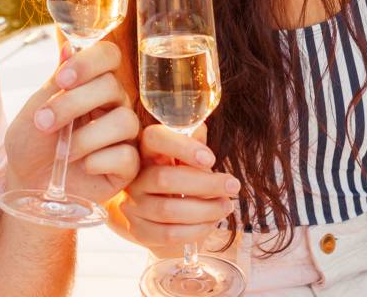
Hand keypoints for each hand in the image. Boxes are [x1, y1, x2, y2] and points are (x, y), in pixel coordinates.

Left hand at [4, 40, 139, 203]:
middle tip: (44, 121)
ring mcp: (124, 136)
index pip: (108, 56)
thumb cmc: (31, 143)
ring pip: (124, 122)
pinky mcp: (128, 166)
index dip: (89, 62)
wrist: (28, 183)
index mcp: (93, 84)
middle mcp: (114, 105)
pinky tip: (83, 167)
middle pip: (113, 87)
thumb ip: (54, 83)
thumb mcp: (34, 110)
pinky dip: (99, 161)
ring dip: (86, 136)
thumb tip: (69, 47)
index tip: (63, 79)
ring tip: (63, 150)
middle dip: (74, 103)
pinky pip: (127, 156)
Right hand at [120, 124, 239, 247]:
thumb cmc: (178, 176)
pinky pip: (169, 234)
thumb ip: (192, 142)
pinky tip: (211, 223)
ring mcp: (133, 205)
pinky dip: (196, 230)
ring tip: (226, 206)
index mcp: (146, 150)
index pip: (154, 138)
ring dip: (205, 210)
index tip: (211, 158)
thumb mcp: (185, 156)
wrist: (156, 213)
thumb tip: (200, 131)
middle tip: (233, 186)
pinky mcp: (138, 231)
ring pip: (169, 210)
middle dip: (206, 184)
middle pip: (165, 179)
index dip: (182, 147)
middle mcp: (135, 177)